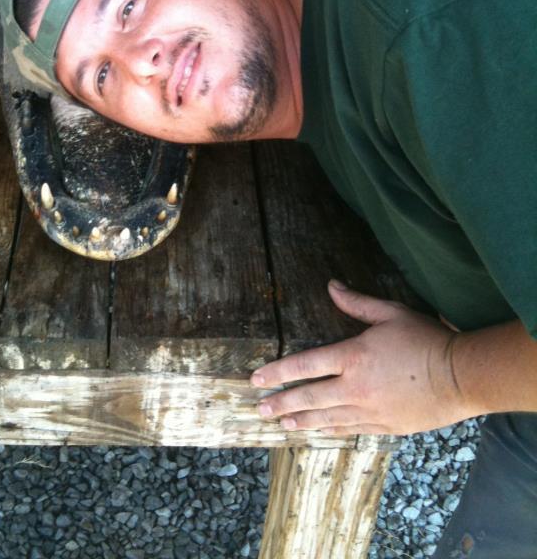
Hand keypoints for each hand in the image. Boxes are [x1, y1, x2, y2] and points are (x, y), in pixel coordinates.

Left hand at [252, 280, 470, 435]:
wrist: (461, 376)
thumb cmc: (426, 339)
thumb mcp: (391, 313)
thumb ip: (357, 303)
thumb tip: (331, 286)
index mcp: (353, 357)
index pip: (305, 365)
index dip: (277, 373)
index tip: (257, 380)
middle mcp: (355, 387)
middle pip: (309, 397)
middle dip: (281, 403)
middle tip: (260, 409)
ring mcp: (370, 410)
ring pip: (326, 418)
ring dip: (301, 421)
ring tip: (281, 424)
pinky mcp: (385, 426)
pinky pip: (350, 429)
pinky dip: (330, 431)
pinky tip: (319, 432)